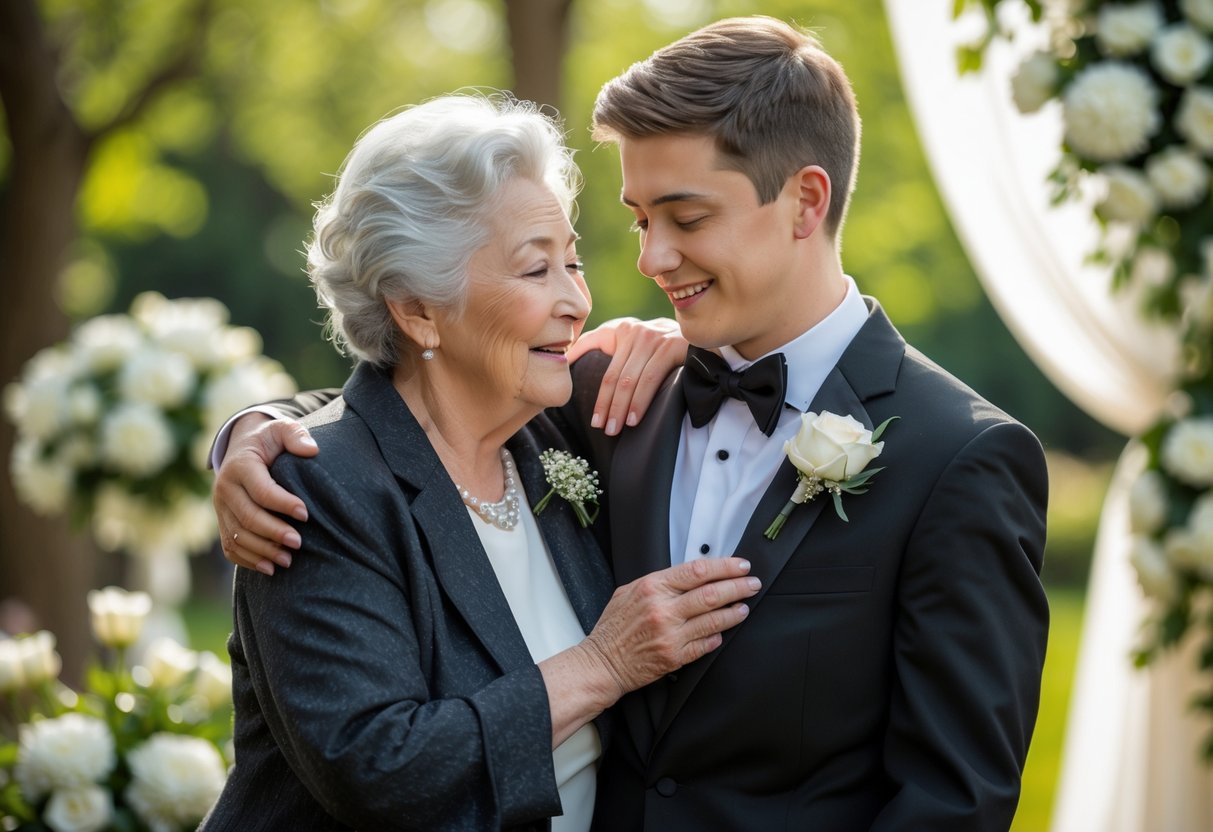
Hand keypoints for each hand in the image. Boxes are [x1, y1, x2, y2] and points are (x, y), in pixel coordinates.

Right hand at [214, 414, 317, 574]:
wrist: (242, 447)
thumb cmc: (269, 440)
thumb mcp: (282, 429)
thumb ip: (296, 435)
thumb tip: (312, 450)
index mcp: (240, 466)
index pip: (261, 490)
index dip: (283, 504)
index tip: (306, 514)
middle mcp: (225, 488)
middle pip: (248, 517)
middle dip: (274, 533)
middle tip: (299, 543)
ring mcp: (220, 508)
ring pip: (237, 536)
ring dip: (263, 551)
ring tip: (289, 560)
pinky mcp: (222, 522)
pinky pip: (229, 546)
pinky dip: (247, 560)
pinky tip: (270, 568)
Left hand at [568, 317, 686, 435]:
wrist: (708, 343)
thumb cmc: (667, 350)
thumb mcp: (637, 346)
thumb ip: (611, 352)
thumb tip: (572, 363)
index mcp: (621, 329)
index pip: (593, 347)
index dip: (581, 372)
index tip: (581, 405)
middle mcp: (635, 331)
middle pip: (612, 374)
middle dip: (604, 404)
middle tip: (600, 427)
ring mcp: (654, 338)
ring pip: (628, 380)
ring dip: (619, 408)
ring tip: (614, 429)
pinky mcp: (671, 347)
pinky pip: (650, 379)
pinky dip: (640, 402)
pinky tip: (634, 418)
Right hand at [579, 557, 758, 702]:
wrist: (601, 663)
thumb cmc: (614, 627)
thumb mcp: (630, 591)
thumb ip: (661, 582)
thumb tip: (693, 575)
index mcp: (652, 587)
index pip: (698, 571)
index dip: (725, 566)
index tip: (740, 565)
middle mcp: (663, 610)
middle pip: (713, 593)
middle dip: (739, 586)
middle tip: (752, 584)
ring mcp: (671, 635)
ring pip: (715, 619)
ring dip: (735, 612)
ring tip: (744, 607)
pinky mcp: (675, 657)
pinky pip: (706, 644)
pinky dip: (718, 636)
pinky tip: (724, 630)